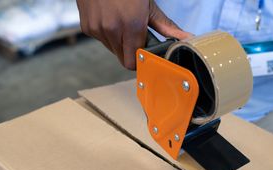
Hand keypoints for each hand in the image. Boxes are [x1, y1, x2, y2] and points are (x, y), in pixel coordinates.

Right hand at [76, 0, 190, 68]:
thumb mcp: (148, 5)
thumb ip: (165, 26)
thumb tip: (185, 38)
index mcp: (131, 25)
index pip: (133, 62)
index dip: (140, 59)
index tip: (144, 53)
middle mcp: (112, 29)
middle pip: (123, 58)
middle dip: (130, 50)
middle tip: (135, 34)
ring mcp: (97, 28)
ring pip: (112, 50)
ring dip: (118, 42)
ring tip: (122, 22)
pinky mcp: (87, 27)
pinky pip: (101, 40)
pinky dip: (107, 34)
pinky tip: (110, 18)